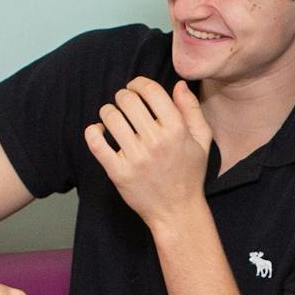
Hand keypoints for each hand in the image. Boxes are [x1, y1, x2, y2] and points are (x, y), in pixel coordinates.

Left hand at [83, 77, 215, 230]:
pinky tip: (98, 131)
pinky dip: (93, 131)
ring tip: (112, 117)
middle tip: (124, 103)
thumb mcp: (202, 141)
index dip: (139, 83)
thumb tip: (179, 84)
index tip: (135, 87)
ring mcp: (135, 158)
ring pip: (110, 117)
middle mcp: (155, 141)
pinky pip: (96, 143)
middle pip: (127, 100)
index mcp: (177, 130)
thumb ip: (191, 110)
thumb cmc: (189, 174)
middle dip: (123, 96)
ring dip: (108, 112)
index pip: (151, 91)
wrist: (177, 211)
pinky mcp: (118, 172)